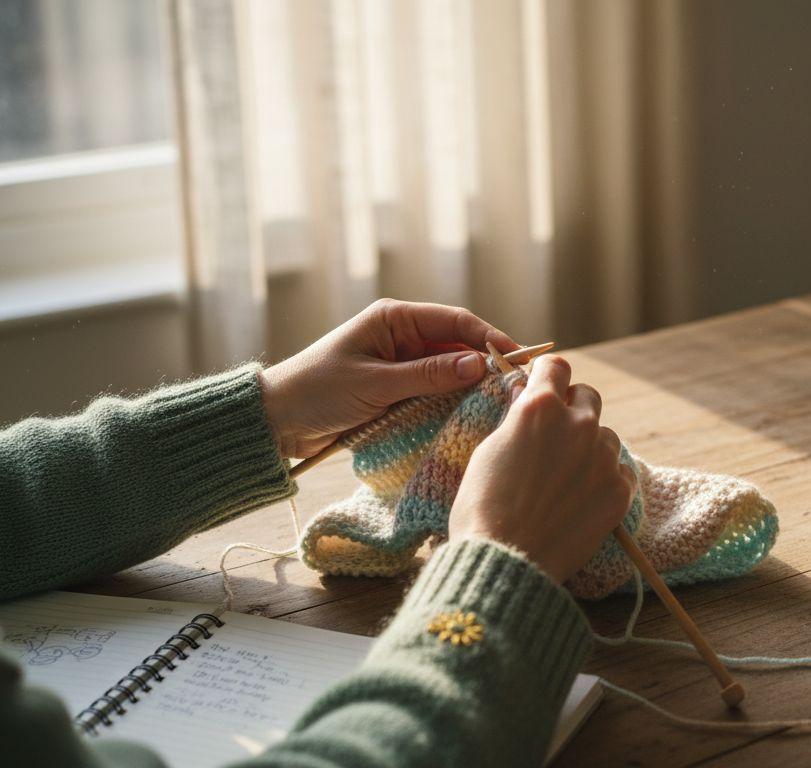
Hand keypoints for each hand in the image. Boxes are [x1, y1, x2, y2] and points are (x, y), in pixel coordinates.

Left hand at [258, 298, 517, 457]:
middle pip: (458, 344)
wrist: (278, 421)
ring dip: (471, 385)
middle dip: (487, 363)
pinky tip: (471, 414)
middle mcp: (403, 336)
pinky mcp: (397, 389)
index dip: (490, 338)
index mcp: (395, 319)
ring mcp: (401, 363)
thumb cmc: (318, 391)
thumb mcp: (376, 384)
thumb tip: (478, 364)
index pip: (456, 321)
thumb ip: (428, 375)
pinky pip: (435, 391)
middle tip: (518, 385)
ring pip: (450, 370)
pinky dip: (452, 401)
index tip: (518, 358)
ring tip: (501, 402)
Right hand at [449, 356, 637, 582]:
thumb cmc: (482, 508)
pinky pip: (619, 470)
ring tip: (564, 479)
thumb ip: (516, 417)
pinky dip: (604, 478)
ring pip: (605, 435)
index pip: (556, 366)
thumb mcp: (488, 449)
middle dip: (572, 409)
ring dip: (589, 447)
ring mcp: (604, 457)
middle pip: (587, 396)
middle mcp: (579, 424)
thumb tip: (526, 394)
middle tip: (553, 437)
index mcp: (540, 407)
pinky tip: (580, 499)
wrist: (506, 563)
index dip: (547, 376)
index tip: (542, 388)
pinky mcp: (620, 489)